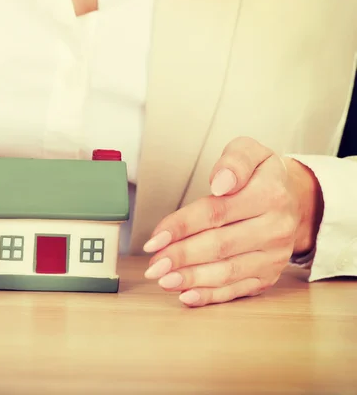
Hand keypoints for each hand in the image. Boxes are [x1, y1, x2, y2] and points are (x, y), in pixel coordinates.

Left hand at [142, 137, 322, 306]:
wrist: (295, 200)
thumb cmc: (261, 176)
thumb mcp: (250, 152)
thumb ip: (234, 161)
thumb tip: (221, 182)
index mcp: (269, 195)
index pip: (216, 213)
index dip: (181, 226)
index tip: (154, 239)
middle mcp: (275, 228)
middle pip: (219, 246)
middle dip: (182, 257)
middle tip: (154, 265)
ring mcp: (274, 256)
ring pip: (227, 272)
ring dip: (192, 279)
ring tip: (164, 280)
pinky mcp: (269, 275)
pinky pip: (238, 289)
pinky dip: (210, 296)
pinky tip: (187, 296)